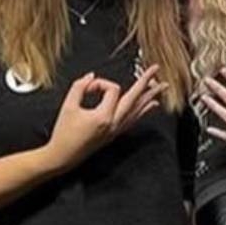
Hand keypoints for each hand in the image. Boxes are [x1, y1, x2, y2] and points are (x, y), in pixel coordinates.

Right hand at [42, 67, 164, 171]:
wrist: (63, 155)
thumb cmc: (64, 133)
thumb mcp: (68, 106)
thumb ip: (79, 87)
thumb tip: (91, 76)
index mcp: (103, 117)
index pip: (112, 90)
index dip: (100, 83)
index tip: (87, 87)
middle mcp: (114, 124)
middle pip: (135, 98)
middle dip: (145, 82)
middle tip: (155, 69)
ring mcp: (116, 130)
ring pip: (138, 110)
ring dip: (150, 96)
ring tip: (162, 86)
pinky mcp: (115, 134)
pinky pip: (134, 119)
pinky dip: (144, 110)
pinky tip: (152, 105)